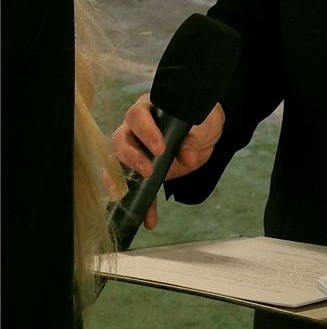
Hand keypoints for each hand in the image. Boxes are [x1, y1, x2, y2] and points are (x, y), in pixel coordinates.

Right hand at [111, 95, 224, 229]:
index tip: (159, 149)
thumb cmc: (198, 121)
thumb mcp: (199, 127)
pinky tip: (148, 218)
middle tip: (147, 171)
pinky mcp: (141, 170)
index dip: (145, 131)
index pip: (137, 116)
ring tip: (127, 197)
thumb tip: (187, 156)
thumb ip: (191, 140)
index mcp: (148, 110)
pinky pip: (136, 186)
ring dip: (122, 182)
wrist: (205, 133)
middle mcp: (134, 128)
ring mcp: (135, 150)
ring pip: (119, 163)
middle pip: (120, 140)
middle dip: (131, 157)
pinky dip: (141, 202)